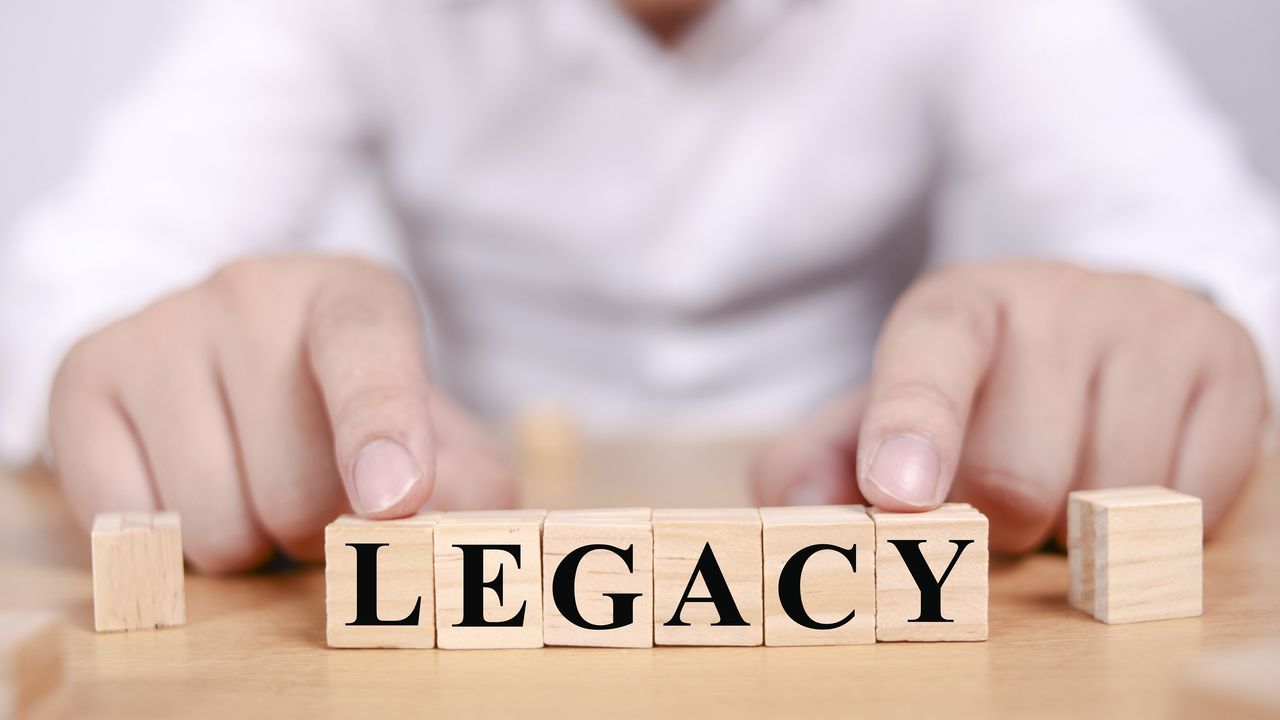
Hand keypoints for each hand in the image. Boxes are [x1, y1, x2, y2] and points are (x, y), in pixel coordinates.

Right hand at [50, 256, 516, 571]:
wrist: (235, 366)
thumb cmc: (356, 420)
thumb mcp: (442, 445)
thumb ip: (470, 491)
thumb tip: (428, 532)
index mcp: (353, 295)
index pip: (366, 351)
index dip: (380, 428)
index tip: (393, 498)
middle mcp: (252, 291)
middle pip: (298, 491)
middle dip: (320, 529)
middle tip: (314, 490)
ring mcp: (161, 328)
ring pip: (213, 524)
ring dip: (248, 543)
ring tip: (252, 484)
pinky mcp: (85, 377)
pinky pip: (130, 526)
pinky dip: (169, 543)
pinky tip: (189, 485)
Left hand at [753, 261, 1267, 552]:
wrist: (1100, 336)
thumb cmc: (972, 397)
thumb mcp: (875, 417)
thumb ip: (815, 468)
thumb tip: (797, 522)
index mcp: (953, 308)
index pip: (929, 358)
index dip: (912, 429)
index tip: (898, 495)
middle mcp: (1054, 299)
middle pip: (1018, 475)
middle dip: (995, 524)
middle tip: (993, 502)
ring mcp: (1150, 325)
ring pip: (1109, 498)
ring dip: (1073, 529)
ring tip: (1061, 482)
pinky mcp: (1227, 367)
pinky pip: (1189, 503)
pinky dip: (1143, 526)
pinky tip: (1121, 480)